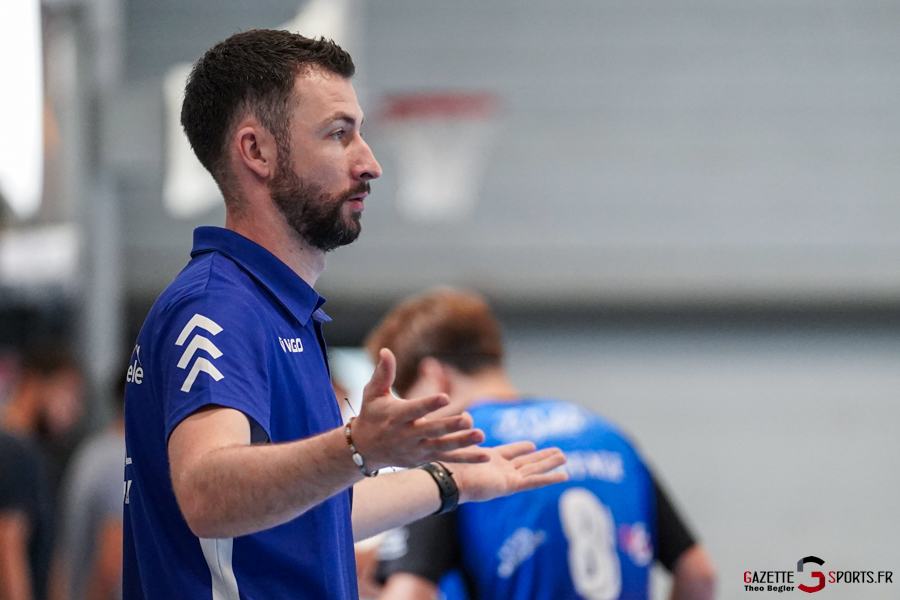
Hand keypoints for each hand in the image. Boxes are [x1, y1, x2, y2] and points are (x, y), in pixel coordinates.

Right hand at [349, 349, 488, 469]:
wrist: (364, 449)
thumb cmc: (371, 415)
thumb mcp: (372, 393)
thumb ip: (383, 373)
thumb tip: (386, 351)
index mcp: (396, 417)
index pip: (414, 410)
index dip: (429, 404)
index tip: (445, 397)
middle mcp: (407, 435)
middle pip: (432, 430)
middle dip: (450, 426)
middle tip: (468, 419)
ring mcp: (417, 448)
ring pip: (443, 446)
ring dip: (463, 442)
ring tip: (481, 435)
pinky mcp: (425, 458)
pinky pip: (449, 459)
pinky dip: (467, 458)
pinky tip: (486, 456)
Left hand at [448, 441, 568, 503]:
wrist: (448, 478)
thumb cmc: (451, 463)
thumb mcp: (463, 442)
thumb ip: (468, 429)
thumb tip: (466, 414)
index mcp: (490, 460)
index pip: (511, 453)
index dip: (522, 448)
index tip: (533, 445)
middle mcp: (501, 470)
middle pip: (527, 462)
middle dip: (543, 458)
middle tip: (559, 453)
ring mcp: (507, 479)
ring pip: (534, 470)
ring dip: (549, 465)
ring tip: (564, 458)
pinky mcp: (510, 486)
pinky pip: (534, 481)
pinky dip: (549, 478)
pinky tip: (564, 476)